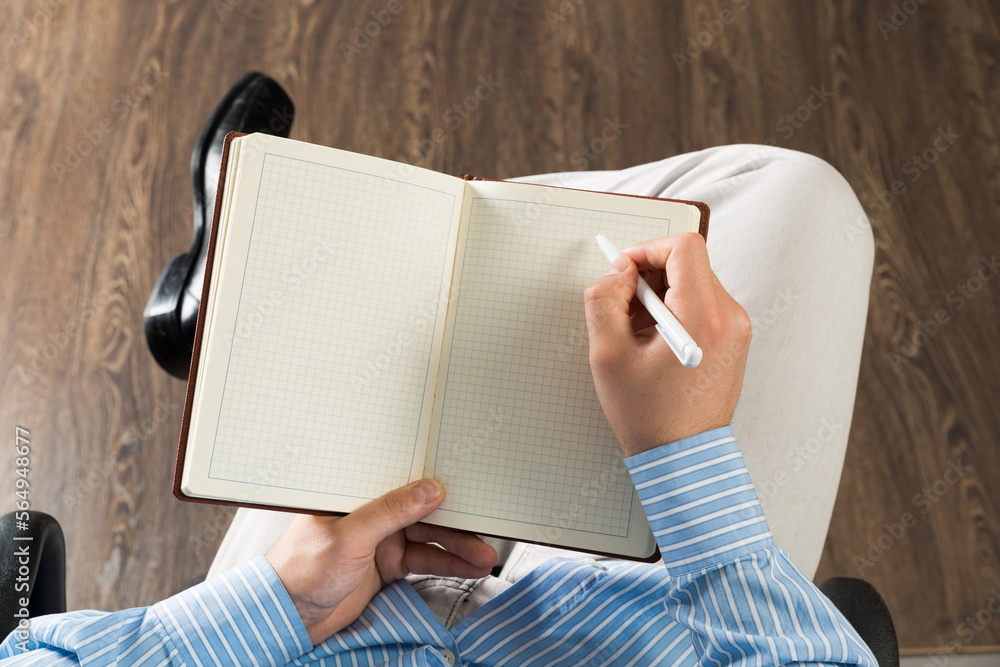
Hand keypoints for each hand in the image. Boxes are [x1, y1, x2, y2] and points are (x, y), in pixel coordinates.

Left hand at [265, 479, 497, 645]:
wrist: (289, 618)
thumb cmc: (301, 569)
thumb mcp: (349, 536)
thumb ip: (391, 511)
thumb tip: (428, 489)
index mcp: (357, 492)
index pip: (403, 480)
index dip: (434, 481)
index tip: (465, 486)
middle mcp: (372, 512)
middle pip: (423, 511)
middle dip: (455, 521)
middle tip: (484, 529)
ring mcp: (381, 539)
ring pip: (429, 537)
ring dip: (457, 547)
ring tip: (483, 556)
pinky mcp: (387, 564)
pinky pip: (424, 559)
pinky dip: (446, 564)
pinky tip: (467, 567)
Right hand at [583, 232, 750, 456]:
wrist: (681, 458)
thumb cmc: (648, 415)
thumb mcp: (608, 355)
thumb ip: (605, 301)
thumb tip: (618, 272)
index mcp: (703, 317)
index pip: (684, 247)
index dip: (647, 249)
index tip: (624, 270)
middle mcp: (730, 318)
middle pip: (689, 263)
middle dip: (650, 275)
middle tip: (623, 306)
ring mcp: (737, 330)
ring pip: (695, 282)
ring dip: (661, 294)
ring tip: (637, 332)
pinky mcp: (735, 340)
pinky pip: (703, 304)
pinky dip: (676, 309)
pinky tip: (654, 341)